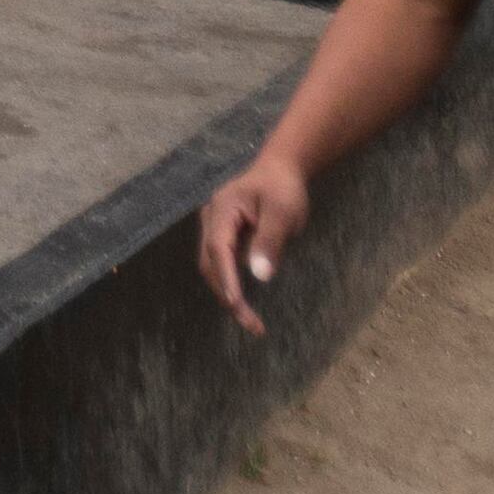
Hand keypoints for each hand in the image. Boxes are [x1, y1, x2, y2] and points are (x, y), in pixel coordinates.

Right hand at [197, 152, 310, 334]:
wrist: (280, 170)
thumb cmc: (283, 188)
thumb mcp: (283, 212)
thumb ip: (270, 242)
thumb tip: (260, 276)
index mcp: (222, 209)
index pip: (218, 249)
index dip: (226, 279)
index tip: (238, 306)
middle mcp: (211, 219)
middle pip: (210, 263)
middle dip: (227, 295)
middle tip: (252, 324)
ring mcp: (214, 227)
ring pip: (213, 266)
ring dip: (228, 292)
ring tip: (251, 319)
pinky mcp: (223, 235)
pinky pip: (222, 263)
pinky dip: (231, 283)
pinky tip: (245, 299)